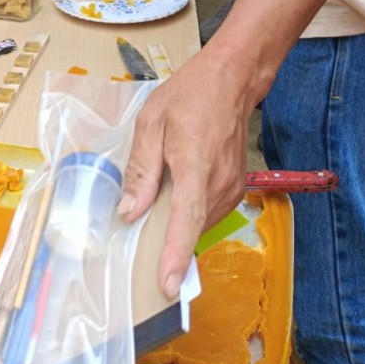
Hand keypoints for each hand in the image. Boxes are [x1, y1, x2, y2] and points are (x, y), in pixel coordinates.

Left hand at [119, 46, 250, 299]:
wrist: (233, 79)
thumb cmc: (190, 94)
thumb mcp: (152, 121)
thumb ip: (140, 168)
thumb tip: (129, 211)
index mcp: (194, 165)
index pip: (185, 220)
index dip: (174, 254)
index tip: (166, 284)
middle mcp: (219, 182)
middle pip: (190, 227)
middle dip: (165, 238)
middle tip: (138, 236)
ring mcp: (232, 187)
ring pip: (199, 222)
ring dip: (178, 223)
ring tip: (157, 200)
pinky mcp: (236, 188)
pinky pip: (208, 212)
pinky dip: (190, 212)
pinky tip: (177, 193)